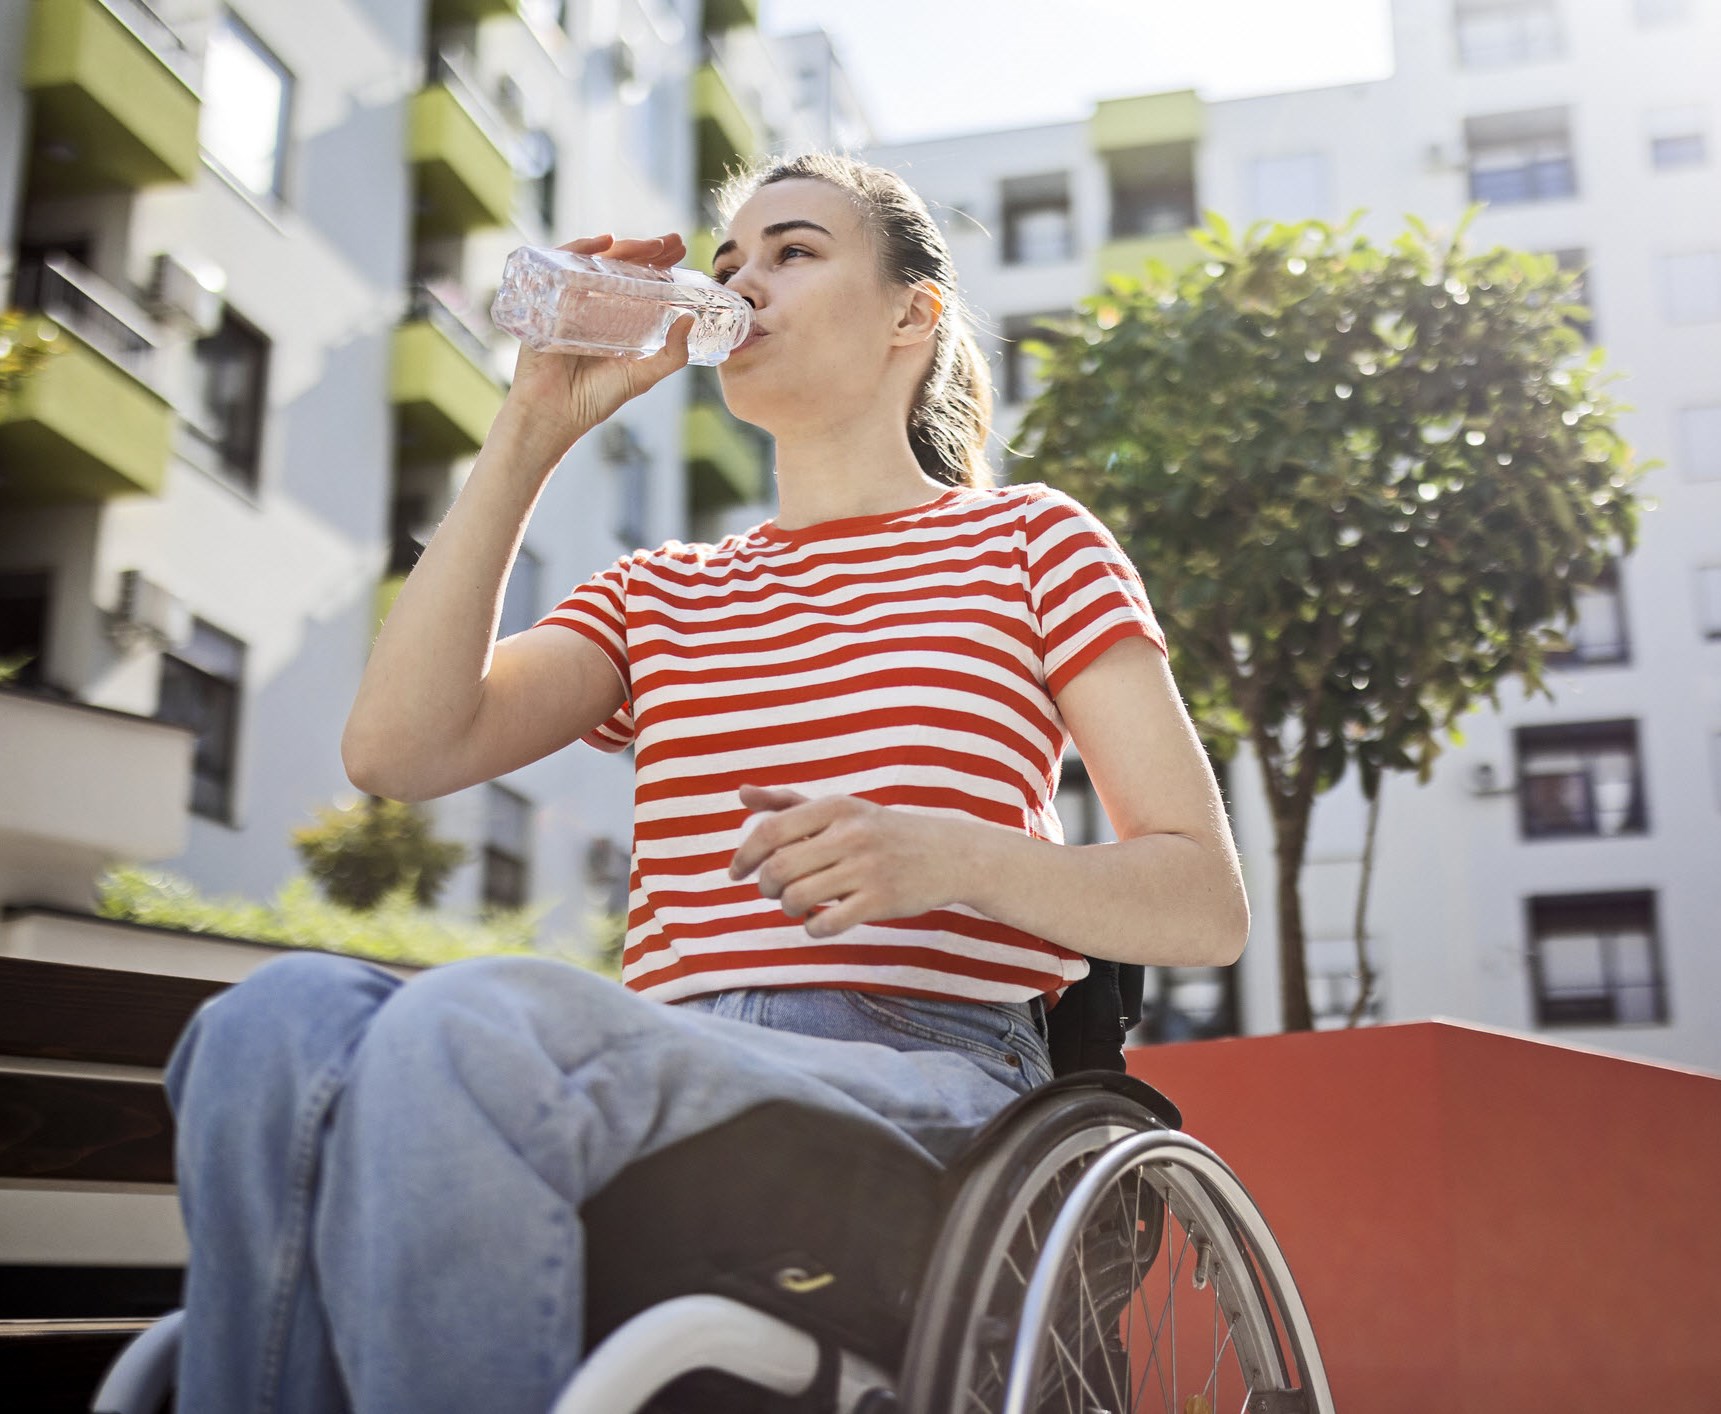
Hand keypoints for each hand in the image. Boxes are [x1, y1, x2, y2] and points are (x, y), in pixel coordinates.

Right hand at [502, 232, 695, 450]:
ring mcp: (570, 301)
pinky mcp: (546, 301)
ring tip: (651, 244)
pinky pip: (562, 267)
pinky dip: (580, 249)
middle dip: (647, 250)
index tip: (680, 250)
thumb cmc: (594, 399)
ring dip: (624, 248)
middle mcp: (594, 306)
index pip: (639, 283)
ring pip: (597, 263)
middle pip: (620, 267)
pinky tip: (604, 243)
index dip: (659, 264)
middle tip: (672, 242)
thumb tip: (691, 319)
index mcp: (616, 321)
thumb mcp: (641, 376)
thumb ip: (671, 355)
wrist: (553, 414)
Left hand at [727, 784, 960, 937]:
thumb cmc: (880, 832)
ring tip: (799, 904)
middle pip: (778, 869)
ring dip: (788, 908)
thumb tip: (742, 793)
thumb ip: (788, 802)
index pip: (769, 830)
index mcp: (835, 806)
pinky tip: (820, 920)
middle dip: (766, 887)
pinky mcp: (880, 901)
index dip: (744, 856)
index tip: (736, 873)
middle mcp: (850, 834)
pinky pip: (825, 923)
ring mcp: (866, 868)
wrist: (946, 854)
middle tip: (774, 891)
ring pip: (797, 898)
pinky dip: (813, 927)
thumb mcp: (840, 809)